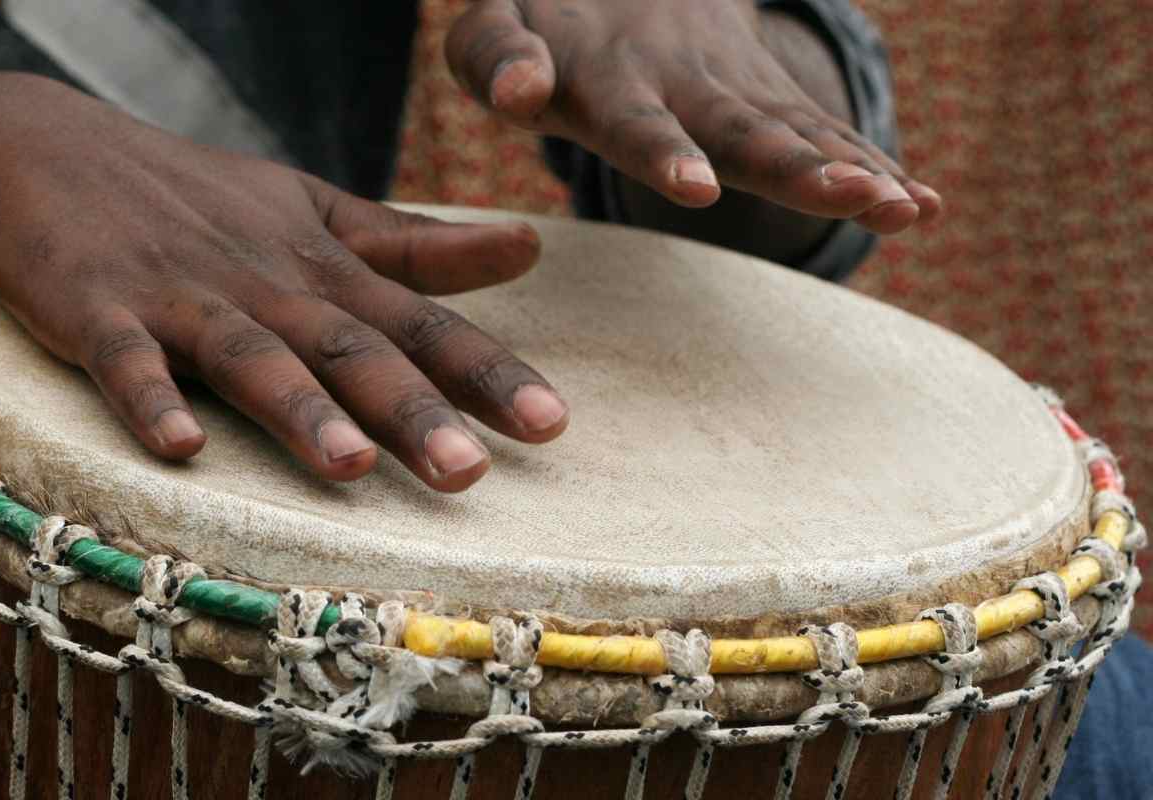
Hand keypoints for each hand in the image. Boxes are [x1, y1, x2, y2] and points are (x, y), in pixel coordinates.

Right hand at [0, 73, 567, 491]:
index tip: (551, 425)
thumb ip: (414, 243)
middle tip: (469, 475)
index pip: (417, 320)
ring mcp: (177, 293)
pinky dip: (148, 399)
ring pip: (249, 356)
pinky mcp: (94, 307)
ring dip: (297, 411)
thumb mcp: (310, 207)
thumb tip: (529, 248)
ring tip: (347, 470)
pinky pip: (124, 359)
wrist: (40, 143)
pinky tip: (179, 446)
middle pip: (346, 348)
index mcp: (317, 265)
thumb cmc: (188, 193)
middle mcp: (262, 281)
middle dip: (410, 410)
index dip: (484, 371)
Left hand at [445, 0, 941, 233]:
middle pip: (744, 132)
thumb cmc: (533, 14)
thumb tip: (522, 96)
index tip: (696, 188)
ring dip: (851, 172)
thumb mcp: (494, 27)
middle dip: (797, 170)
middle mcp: (685, 85)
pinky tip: (923, 205)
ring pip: (798, 134)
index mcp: (608, 78)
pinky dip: (871, 166)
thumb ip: (498, 58)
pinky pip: (822, 134)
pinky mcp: (766, 102)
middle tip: (853, 199)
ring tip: (906, 210)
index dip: (666, 151)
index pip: (638, 119)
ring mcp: (734, 91)